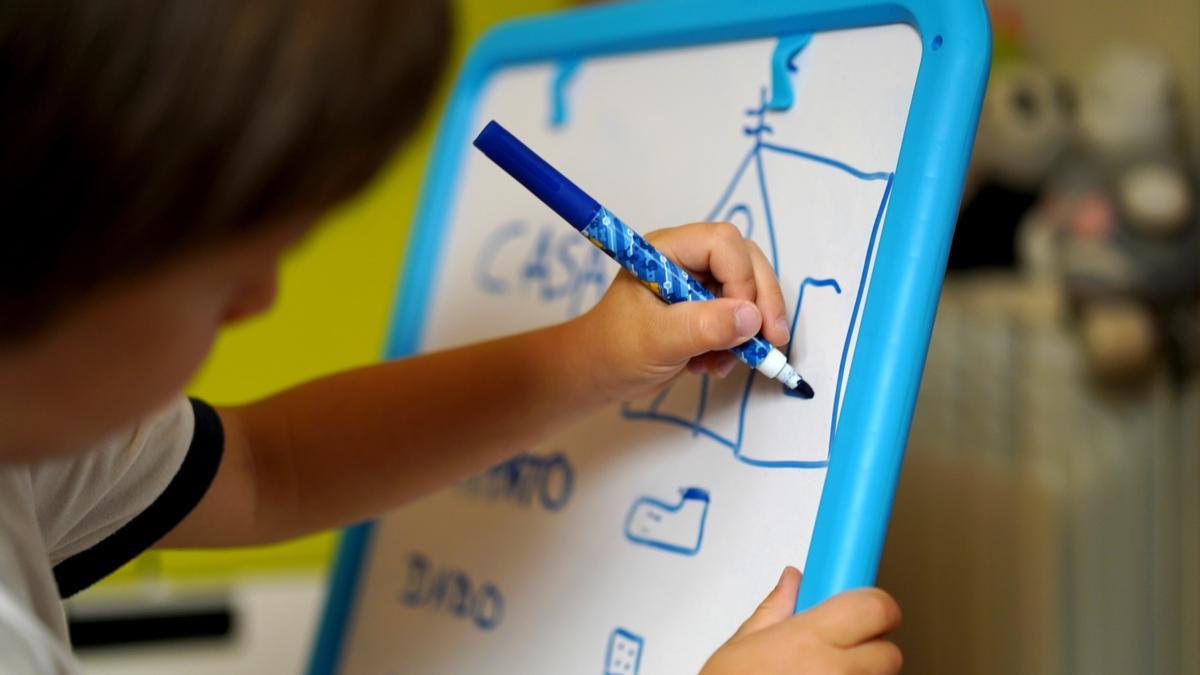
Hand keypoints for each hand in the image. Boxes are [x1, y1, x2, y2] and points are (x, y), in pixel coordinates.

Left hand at [571, 221, 790, 402]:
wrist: (598, 375)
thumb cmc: (614, 350)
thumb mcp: (657, 340)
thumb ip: (702, 327)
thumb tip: (752, 317)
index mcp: (666, 250)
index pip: (723, 243)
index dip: (742, 278)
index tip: (743, 322)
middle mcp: (686, 260)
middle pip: (746, 262)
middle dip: (761, 302)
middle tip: (769, 343)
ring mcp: (698, 284)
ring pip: (749, 291)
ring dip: (748, 330)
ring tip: (724, 363)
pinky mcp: (706, 310)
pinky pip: (741, 317)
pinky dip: (737, 344)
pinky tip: (713, 366)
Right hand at [701, 567, 902, 674]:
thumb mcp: (742, 645)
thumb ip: (776, 610)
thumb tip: (792, 581)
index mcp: (809, 638)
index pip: (877, 607)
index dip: (874, 607)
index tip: (866, 609)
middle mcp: (835, 671)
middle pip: (890, 654)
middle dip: (871, 650)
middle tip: (840, 652)